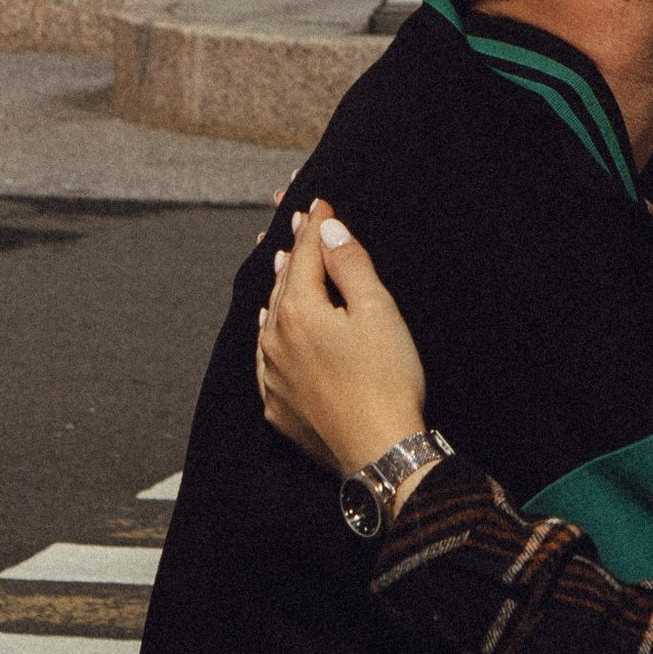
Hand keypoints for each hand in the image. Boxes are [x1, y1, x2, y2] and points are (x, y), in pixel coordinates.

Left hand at [256, 201, 430, 480]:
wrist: (380, 452)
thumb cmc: (387, 380)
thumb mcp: (377, 311)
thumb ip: (350, 264)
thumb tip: (326, 227)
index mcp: (298, 311)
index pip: (306, 256)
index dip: (314, 226)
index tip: (317, 201)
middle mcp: (274, 340)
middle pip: (283, 284)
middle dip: (292, 252)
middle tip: (297, 223)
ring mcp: (272, 376)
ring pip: (269, 320)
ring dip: (277, 290)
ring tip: (279, 266)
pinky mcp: (277, 407)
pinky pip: (265, 358)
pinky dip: (269, 335)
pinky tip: (270, 329)